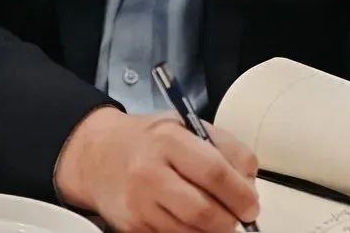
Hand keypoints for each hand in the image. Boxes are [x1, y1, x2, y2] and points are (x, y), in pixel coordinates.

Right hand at [55, 107, 259, 231]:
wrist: (98, 155)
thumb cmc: (151, 140)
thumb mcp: (187, 126)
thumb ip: (225, 147)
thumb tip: (249, 182)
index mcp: (168, 139)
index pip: (214, 172)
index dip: (240, 194)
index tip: (252, 204)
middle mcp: (149, 172)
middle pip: (202, 210)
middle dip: (230, 220)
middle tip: (240, 218)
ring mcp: (138, 203)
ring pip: (190, 232)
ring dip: (212, 230)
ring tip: (217, 219)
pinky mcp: (131, 227)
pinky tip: (191, 222)